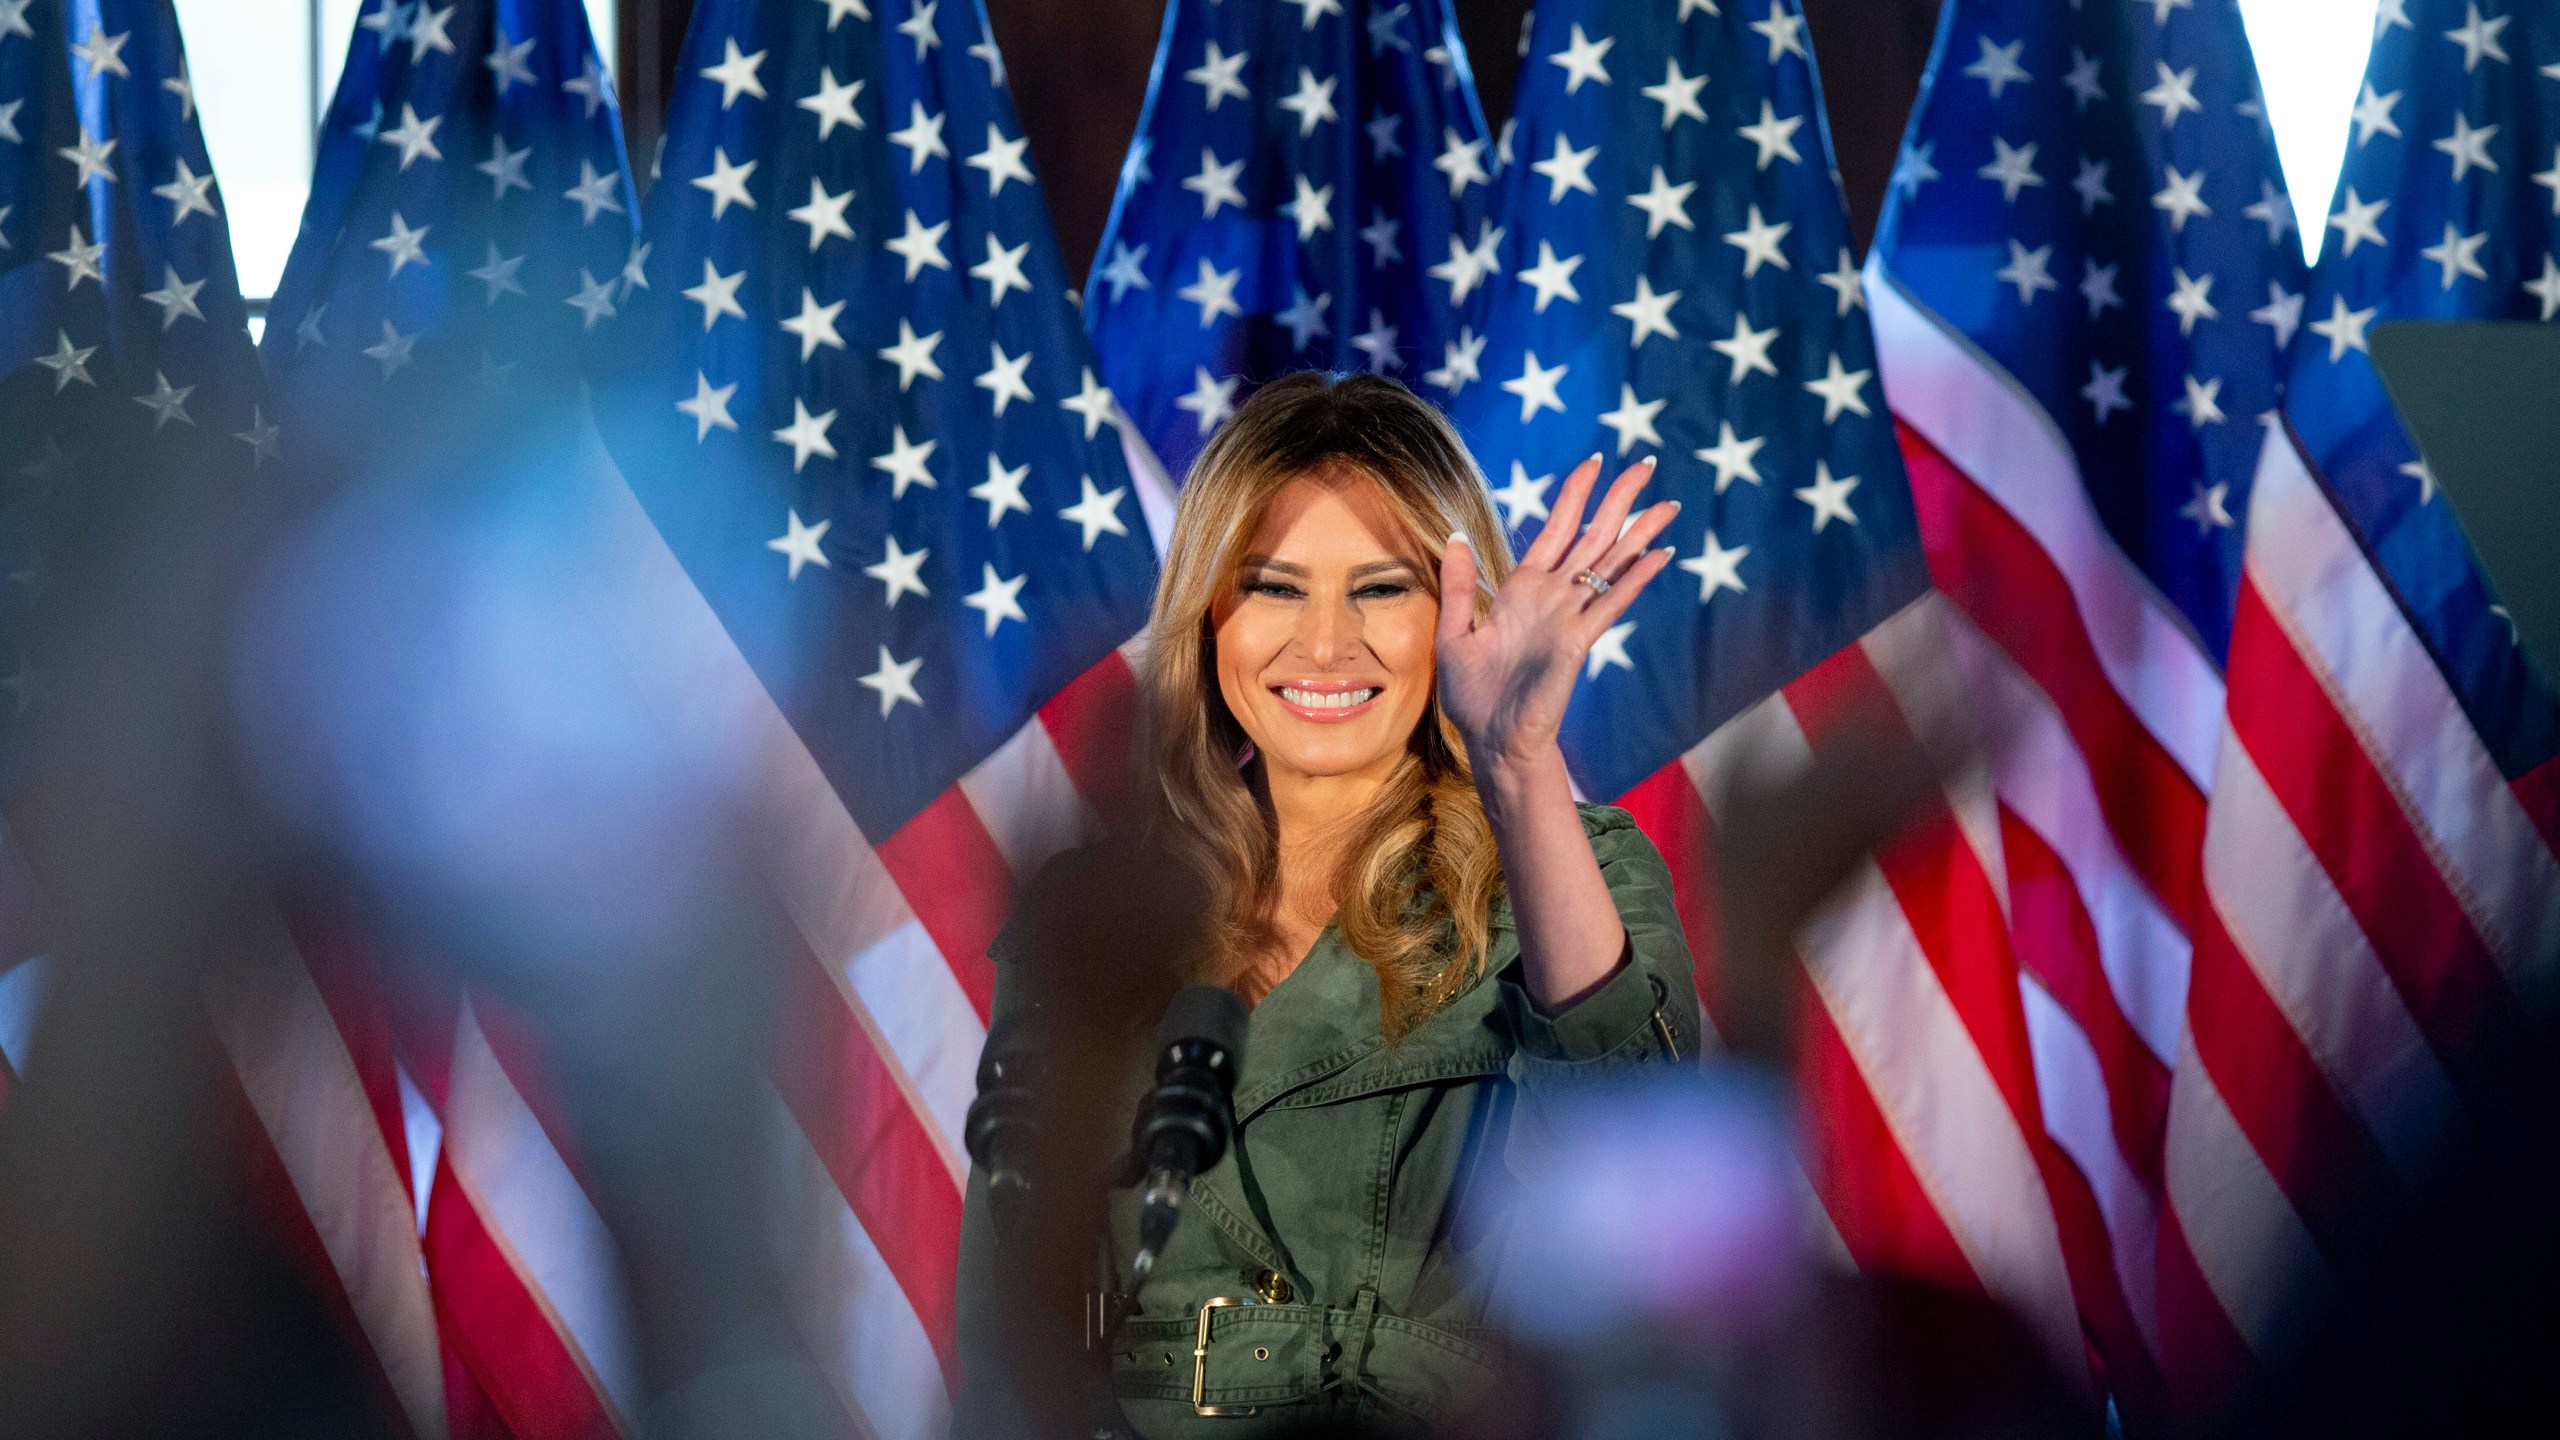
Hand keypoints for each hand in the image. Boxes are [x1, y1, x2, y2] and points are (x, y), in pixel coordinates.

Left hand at [1436, 455, 1679, 773]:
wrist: (1491, 739)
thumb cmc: (1472, 695)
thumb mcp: (1453, 633)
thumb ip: (1459, 585)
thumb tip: (1455, 536)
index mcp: (1522, 589)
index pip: (1556, 530)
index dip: (1575, 495)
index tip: (1594, 462)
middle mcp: (1553, 596)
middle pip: (1594, 536)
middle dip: (1619, 500)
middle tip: (1647, 466)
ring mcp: (1570, 616)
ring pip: (1611, 563)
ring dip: (1640, 533)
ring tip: (1669, 504)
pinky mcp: (1579, 640)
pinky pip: (1612, 601)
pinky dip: (1636, 577)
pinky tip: (1661, 555)